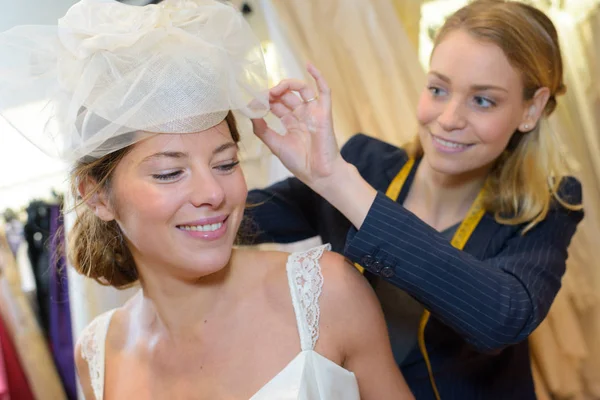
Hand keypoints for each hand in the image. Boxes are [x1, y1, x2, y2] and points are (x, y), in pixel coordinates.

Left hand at [251, 63, 345, 188]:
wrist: (318, 174)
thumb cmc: (300, 162)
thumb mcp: (275, 145)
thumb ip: (262, 130)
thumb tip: (251, 114)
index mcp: (291, 123)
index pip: (277, 104)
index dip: (265, 100)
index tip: (253, 102)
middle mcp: (302, 115)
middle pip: (287, 95)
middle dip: (274, 92)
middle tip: (263, 95)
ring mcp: (313, 112)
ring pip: (302, 89)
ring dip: (287, 85)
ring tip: (276, 89)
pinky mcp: (324, 112)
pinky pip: (324, 90)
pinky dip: (318, 76)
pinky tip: (309, 65)